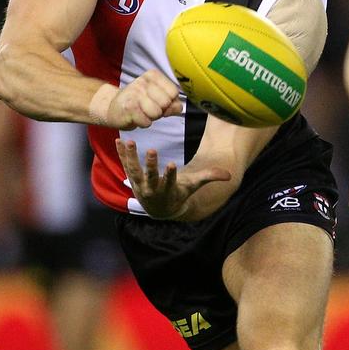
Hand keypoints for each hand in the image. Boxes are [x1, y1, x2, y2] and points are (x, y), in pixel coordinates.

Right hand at [108, 70, 182, 129]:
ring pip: (157, 112)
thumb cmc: (138, 103)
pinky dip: (143, 123)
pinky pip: (147, 122)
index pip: (174, 92)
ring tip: (142, 112)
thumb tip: (179, 107)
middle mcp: (143, 81)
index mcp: (153, 75)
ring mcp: (135, 93)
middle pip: (166, 103)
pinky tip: (136, 117)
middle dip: (160, 111)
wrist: (112, 108)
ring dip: (151, 117)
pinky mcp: (129, 107)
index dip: (169, 102)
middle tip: (148, 108)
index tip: (159, 102)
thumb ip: (171, 102)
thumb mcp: (156, 99)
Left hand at [116, 140, 231, 219]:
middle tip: (152, 151)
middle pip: (150, 177)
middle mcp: (152, 189)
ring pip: (134, 170)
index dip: (171, 175)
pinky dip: (122, 153)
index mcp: (169, 190)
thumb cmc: (179, 194)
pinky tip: (119, 140)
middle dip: (151, 165)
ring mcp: (140, 184)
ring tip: (129, 142)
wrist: (160, 209)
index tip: (172, 165)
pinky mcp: (132, 178)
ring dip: (131, 156)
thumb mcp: (193, 187)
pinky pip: (126, 164)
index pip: (170, 183)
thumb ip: (209, 178)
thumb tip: (229, 175)